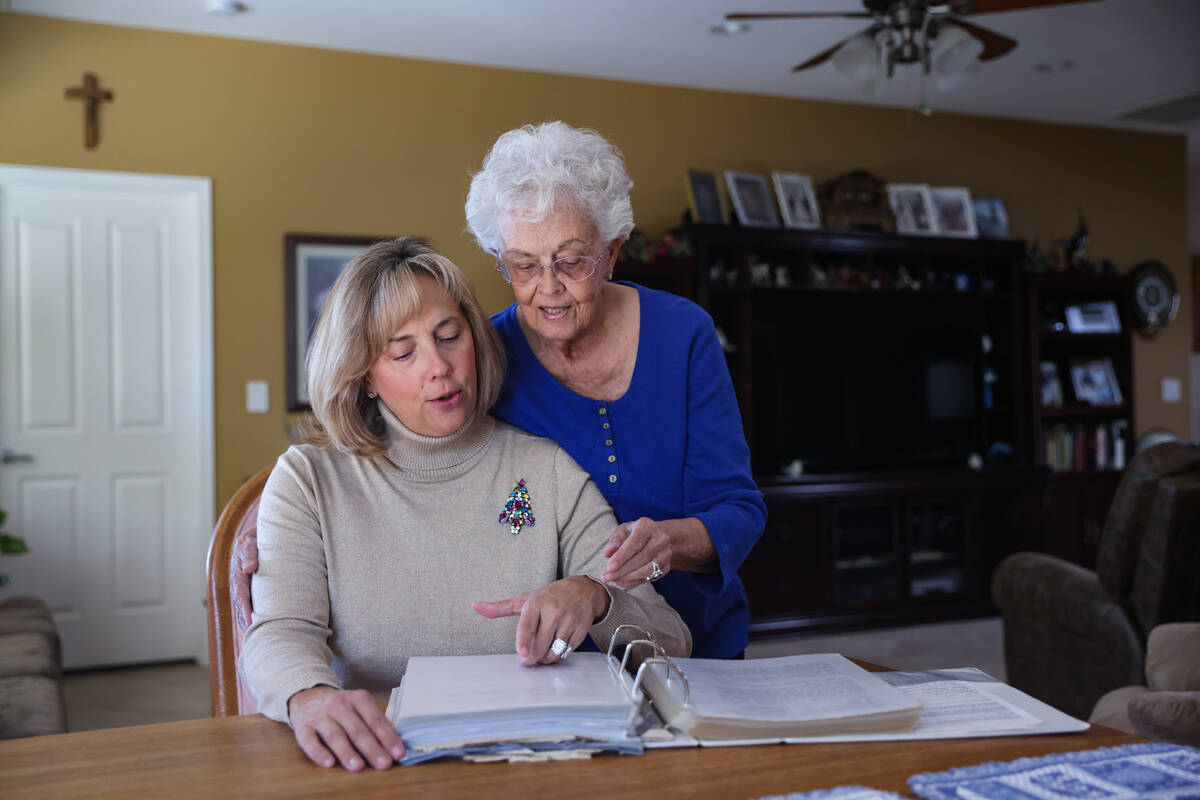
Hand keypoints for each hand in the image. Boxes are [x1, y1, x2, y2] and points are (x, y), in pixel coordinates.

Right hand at [232, 528, 258, 630]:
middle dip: (246, 620)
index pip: (241, 595)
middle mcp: (240, 581)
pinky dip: (254, 612)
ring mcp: (246, 584)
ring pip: (246, 605)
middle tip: (254, 635)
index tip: (250, 622)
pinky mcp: (253, 586)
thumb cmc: (256, 538)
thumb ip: (249, 553)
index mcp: (238, 573)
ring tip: (258, 635)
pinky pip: (252, 601)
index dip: (245, 610)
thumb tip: (248, 568)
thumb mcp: (251, 542)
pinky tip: (262, 623)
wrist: (260, 534)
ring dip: (250, 620)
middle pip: (242, 605)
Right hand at [287, 685, 404, 770]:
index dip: (388, 737)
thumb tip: (393, 745)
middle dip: (372, 748)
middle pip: (358, 729)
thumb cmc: (341, 707)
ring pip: (335, 736)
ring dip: (347, 752)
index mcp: (358, 698)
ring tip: (358, 767)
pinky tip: (329, 763)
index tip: (398, 753)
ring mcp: (320, 716)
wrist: (308, 696)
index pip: (376, 720)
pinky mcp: (303, 727)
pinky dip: (319, 753)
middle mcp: (339, 704)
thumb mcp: (359, 705)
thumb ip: (373, 721)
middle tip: (384, 764)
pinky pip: (310, 741)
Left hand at [472, 576, 608, 665]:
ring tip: (540, 654)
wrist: (584, 590)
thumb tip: (475, 606)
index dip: (524, 642)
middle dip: (531, 658)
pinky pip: (566, 652)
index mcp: (537, 603)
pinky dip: (558, 656)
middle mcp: (554, 611)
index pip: (528, 625)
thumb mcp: (525, 598)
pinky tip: (553, 649)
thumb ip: (500, 607)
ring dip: (544, 659)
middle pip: (540, 644)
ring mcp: (569, 622)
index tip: (521, 655)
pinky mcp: (580, 631)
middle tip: (525, 660)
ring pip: (554, 652)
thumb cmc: (550, 595)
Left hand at [600, 517, 670, 587]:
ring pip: (647, 570)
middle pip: (641, 558)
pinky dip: (635, 582)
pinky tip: (622, 582)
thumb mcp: (623, 531)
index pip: (635, 543)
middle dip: (622, 570)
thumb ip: (615, 540)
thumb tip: (607, 553)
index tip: (610, 567)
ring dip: (628, 578)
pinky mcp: (666, 566)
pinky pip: (650, 577)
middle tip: (607, 577)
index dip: (622, 556)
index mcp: (648, 526)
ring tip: (613, 579)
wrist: (654, 538)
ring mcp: (665, 554)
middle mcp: (660, 539)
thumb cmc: (634, 533)